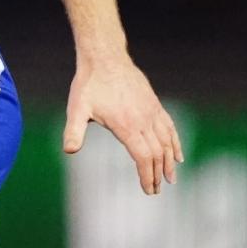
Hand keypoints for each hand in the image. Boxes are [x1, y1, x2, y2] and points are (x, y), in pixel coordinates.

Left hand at [63, 55, 182, 194]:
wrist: (105, 57)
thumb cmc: (89, 84)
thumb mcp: (77, 108)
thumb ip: (73, 131)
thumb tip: (69, 150)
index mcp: (126, 125)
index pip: (143, 157)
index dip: (147, 176)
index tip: (149, 190)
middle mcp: (144, 119)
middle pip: (157, 153)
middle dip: (158, 174)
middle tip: (156, 189)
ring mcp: (152, 111)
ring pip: (166, 141)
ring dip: (170, 161)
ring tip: (171, 178)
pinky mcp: (155, 104)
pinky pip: (169, 127)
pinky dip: (175, 142)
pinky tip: (177, 154)